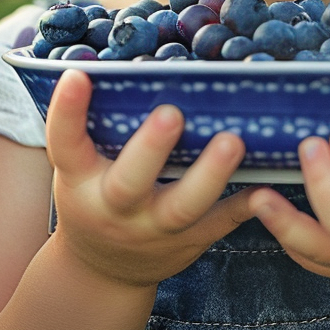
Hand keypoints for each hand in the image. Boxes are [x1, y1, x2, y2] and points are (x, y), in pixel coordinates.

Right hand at [45, 69, 254, 289]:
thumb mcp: (80, 168)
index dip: (67, 110)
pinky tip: (265, 181)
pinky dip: (244, 204)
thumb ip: (96, 127)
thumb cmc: (94, 196)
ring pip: (181, 208)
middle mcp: (113, 206)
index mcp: (79, 179)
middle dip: (150, 149)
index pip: (64, 143)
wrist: (104, 271)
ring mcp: (152, 229)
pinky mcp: (188, 241)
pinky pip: (219, 224)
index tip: (78, 75)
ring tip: (233, 140)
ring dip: (209, 175)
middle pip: (129, 183)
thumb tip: (126, 59)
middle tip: (171, 113)